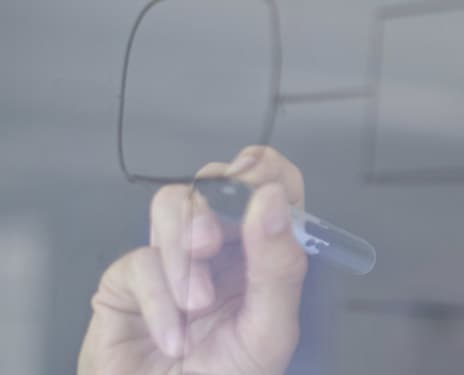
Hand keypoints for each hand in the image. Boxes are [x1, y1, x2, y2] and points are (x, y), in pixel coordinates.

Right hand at [78, 146, 308, 374]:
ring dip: (185, 255)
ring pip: (173, 205)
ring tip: (198, 304)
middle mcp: (221, 250)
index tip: (259, 173)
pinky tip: (173, 338)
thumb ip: (279, 267)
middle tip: (213, 243)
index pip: (272, 190)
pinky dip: (160, 302)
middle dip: (216, 203)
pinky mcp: (128, 280)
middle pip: (215, 184)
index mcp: (263, 255)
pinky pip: (140, 261)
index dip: (266, 170)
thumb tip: (274, 201)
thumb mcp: (270, 331)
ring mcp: (173, 260)